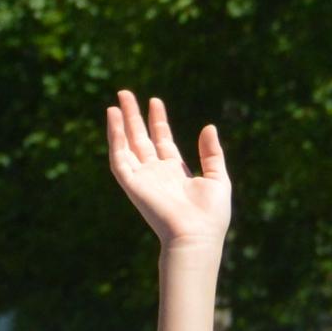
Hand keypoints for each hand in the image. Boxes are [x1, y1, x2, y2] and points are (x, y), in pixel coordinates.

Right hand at [102, 90, 228, 248]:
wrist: (195, 236)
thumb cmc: (210, 215)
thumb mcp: (217, 178)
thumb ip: (212, 153)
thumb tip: (209, 126)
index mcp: (175, 173)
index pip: (163, 141)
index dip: (158, 121)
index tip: (154, 101)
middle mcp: (156, 174)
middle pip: (141, 139)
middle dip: (134, 117)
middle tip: (126, 93)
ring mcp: (143, 179)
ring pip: (127, 146)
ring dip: (121, 124)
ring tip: (117, 101)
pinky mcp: (132, 185)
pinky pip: (119, 158)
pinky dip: (115, 138)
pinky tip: (114, 118)